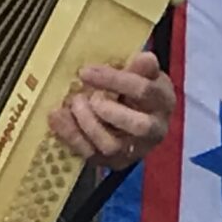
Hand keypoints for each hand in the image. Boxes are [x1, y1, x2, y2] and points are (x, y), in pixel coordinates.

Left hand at [49, 50, 174, 169]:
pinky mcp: (114, 162)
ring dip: (87, 125)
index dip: (114, 80)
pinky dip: (71, 136)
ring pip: (112, 146)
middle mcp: (154, 130)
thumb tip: (145, 58)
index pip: (143, 91)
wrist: (140, 117)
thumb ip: (143, 68)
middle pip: (137, 126)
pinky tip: (58, 118)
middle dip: (106, 110)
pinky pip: (91, 156)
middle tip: (83, 96)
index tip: (85, 72)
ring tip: (74, 105)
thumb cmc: (138, 90)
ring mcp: (135, 150)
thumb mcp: (144, 74)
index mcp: (163, 101)